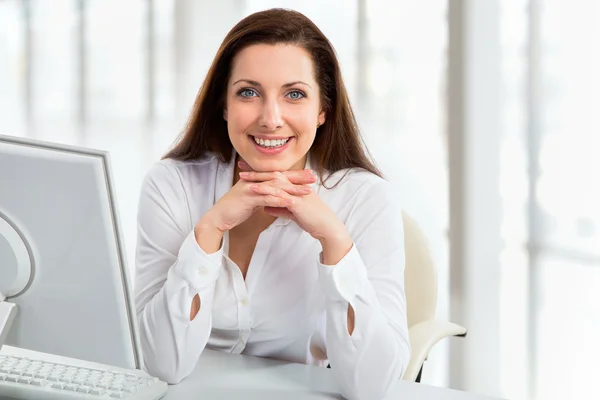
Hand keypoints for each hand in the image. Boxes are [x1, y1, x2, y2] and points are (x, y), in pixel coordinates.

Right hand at [199, 161, 316, 233]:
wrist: (218, 217)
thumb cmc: (235, 209)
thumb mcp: (252, 200)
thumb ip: (263, 196)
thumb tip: (275, 197)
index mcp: (257, 179)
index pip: (279, 175)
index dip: (294, 175)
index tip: (309, 175)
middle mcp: (254, 180)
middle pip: (279, 177)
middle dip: (298, 177)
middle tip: (313, 177)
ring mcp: (251, 188)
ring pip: (275, 186)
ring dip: (292, 189)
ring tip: (307, 192)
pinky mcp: (248, 197)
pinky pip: (266, 197)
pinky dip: (279, 199)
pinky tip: (291, 201)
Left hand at [238, 164, 352, 263]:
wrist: (327, 227)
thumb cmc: (314, 220)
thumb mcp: (294, 213)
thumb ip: (280, 209)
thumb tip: (266, 208)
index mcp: (297, 187)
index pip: (278, 176)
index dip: (263, 173)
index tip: (248, 170)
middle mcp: (297, 186)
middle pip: (274, 175)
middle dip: (257, 171)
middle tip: (241, 167)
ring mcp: (298, 192)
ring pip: (275, 182)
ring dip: (258, 179)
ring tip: (243, 177)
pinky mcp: (297, 202)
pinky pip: (279, 194)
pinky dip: (265, 191)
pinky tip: (254, 190)